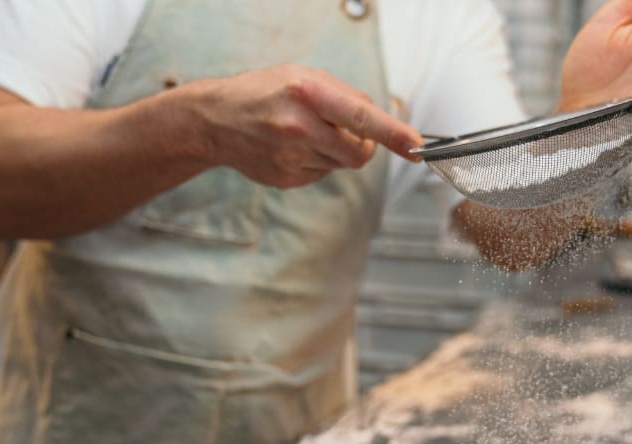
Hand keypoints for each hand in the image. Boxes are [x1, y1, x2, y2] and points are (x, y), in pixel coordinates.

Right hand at [190, 65, 423, 188]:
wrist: (216, 120)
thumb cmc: (264, 92)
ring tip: (307, 133)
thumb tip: (381, 120)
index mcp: (307, 92)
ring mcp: (292, 156)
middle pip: (359, 152)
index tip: (415, 145)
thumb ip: (345, 96)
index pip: (361, 118)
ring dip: (336, 151)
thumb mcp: (304, 76)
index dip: (393, 134)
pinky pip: (322, 174)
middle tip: (346, 131)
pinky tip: (294, 147)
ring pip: (341, 165)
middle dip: (363, 145)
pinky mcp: (287, 178)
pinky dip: (318, 162)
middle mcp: (300, 126)